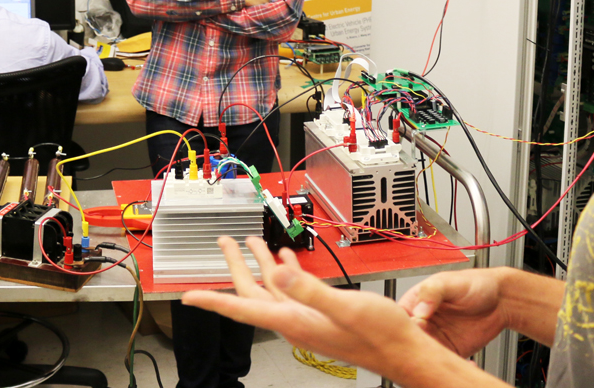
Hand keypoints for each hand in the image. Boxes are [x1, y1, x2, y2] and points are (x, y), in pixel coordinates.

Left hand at [182, 237, 448, 383]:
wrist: (405, 351)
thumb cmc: (380, 336)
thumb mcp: (345, 307)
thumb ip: (309, 290)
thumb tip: (277, 272)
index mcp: (294, 320)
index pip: (243, 309)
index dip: (214, 301)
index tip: (188, 296)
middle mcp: (295, 320)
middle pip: (253, 292)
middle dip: (236, 266)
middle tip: (224, 242)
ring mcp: (307, 318)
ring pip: (272, 287)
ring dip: (260, 263)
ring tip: (249, 242)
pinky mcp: (320, 314)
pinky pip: (292, 289)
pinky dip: (286, 270)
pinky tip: (287, 258)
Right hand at [398, 269, 510, 357]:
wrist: (501, 299)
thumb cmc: (474, 284)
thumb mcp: (450, 282)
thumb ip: (432, 292)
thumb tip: (418, 310)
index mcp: (415, 303)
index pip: (401, 320)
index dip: (405, 329)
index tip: (417, 332)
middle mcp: (424, 322)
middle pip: (410, 342)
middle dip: (418, 350)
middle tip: (432, 349)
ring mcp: (437, 338)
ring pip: (426, 357)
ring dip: (434, 363)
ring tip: (448, 359)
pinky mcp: (451, 351)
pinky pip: (445, 365)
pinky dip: (451, 370)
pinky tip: (465, 363)